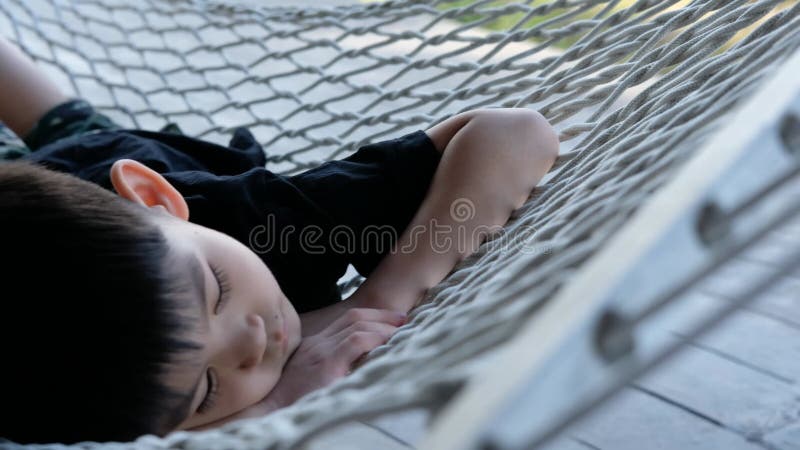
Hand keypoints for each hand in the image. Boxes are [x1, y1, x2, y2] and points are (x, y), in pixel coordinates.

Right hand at [209, 307, 405, 425]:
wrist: (268, 413)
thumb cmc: (288, 402)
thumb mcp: (308, 379)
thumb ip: (327, 367)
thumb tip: (353, 368)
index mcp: (312, 345)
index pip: (345, 320)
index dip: (370, 317)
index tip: (389, 321)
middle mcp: (317, 343)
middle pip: (354, 317)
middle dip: (381, 315)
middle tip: (402, 318)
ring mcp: (321, 351)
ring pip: (358, 325)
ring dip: (384, 326)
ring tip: (402, 329)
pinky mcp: (327, 364)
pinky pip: (357, 342)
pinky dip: (376, 338)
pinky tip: (389, 341)